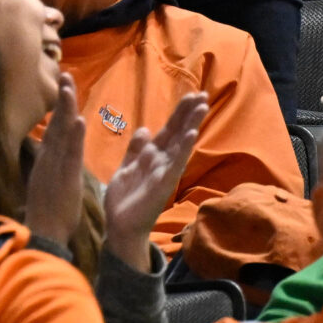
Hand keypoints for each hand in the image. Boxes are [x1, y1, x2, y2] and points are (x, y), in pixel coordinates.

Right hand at [26, 71, 86, 251]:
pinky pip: (71, 154)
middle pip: (55, 124)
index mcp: (46, 161)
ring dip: (66, 109)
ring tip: (70, 87)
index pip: (52, 130)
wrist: (44, 236)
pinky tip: (80, 119)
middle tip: (66, 76)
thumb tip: (53, 156)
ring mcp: (55, 167)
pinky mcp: (64, 178)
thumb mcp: (47, 186)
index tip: (64, 88)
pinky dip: (75, 136)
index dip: (59, 109)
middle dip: (61, 100)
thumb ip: (50, 168)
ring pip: (61, 134)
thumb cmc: (49, 214)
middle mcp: (48, 159)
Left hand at [102, 90, 206, 268]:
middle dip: (189, 114)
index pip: (169, 129)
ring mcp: (164, 173)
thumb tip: (145, 128)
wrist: (119, 227)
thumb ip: (135, 150)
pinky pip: (174, 164)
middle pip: (178, 133)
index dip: (179, 113)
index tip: (192, 95)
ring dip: (191, 126)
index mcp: (152, 156)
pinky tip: (191, 135)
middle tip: (203, 94)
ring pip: (180, 145)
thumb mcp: (127, 168)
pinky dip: (183, 149)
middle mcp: (162, 162)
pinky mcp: (162, 185)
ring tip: (202, 107)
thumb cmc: (124, 200)